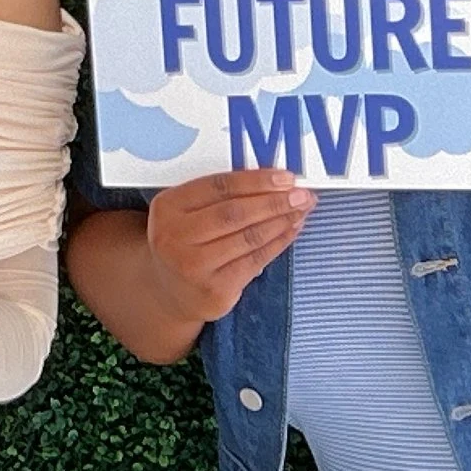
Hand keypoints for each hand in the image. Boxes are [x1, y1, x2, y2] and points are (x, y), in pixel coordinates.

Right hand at [142, 168, 316, 327]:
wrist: (170, 292)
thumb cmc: (186, 242)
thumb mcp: (186, 213)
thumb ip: (218, 196)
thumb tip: (275, 182)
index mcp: (167, 208)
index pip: (219, 187)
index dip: (256, 180)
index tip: (286, 178)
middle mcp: (175, 237)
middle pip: (236, 213)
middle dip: (275, 202)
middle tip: (302, 195)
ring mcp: (194, 266)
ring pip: (249, 237)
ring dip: (281, 221)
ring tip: (301, 211)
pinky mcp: (215, 289)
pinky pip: (255, 260)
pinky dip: (278, 243)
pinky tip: (291, 231)